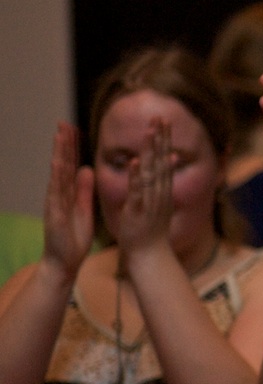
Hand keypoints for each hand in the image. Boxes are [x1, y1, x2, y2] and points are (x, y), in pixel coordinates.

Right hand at [41, 122, 94, 279]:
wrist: (64, 261)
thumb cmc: (73, 236)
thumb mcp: (83, 208)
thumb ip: (84, 189)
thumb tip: (86, 168)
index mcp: (68, 193)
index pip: (70, 165)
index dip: (72, 147)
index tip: (73, 128)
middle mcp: (58, 194)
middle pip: (61, 164)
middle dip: (63, 144)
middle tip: (64, 122)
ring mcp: (54, 202)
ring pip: (57, 173)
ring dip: (59, 154)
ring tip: (60, 135)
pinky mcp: (55, 213)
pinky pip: (56, 192)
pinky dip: (57, 177)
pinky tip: (57, 163)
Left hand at [115, 118, 174, 258]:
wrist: (150, 256)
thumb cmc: (151, 231)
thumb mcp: (159, 202)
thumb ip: (163, 181)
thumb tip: (171, 161)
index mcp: (162, 190)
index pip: (164, 159)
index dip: (164, 140)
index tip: (163, 120)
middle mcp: (160, 193)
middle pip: (161, 161)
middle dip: (161, 139)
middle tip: (161, 117)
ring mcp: (151, 201)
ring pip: (152, 172)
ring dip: (151, 152)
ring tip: (150, 132)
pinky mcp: (139, 211)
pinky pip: (138, 192)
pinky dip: (136, 177)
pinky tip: (134, 162)